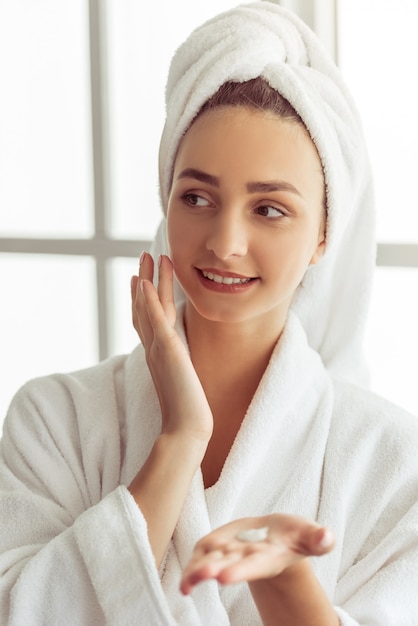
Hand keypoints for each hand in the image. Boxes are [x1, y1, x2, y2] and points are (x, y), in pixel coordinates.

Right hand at [131, 252, 212, 444]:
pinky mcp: (167, 351)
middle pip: (143, 307)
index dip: (140, 298)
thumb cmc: (188, 410)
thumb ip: (178, 366)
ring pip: (149, 307)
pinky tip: (144, 283)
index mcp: (157, 354)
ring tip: (149, 257)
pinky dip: (147, 301)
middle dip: (142, 280)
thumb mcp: (182, 380)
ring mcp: (157, 348)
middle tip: (143, 257)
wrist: (187, 428)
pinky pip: (155, 321)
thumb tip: (181, 360)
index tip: (138, 278)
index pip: (146, 320)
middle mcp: (153, 348)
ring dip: (147, 280)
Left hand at [180, 514, 334, 594]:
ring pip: (211, 563)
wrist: (277, 536)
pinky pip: (203, 557)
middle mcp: (247, 559)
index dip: (240, 570)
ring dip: (198, 572)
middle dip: (216, 570)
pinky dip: (193, 566)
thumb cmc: (295, 535)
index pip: (254, 564)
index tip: (225, 576)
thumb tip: (328, 536)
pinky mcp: (218, 547)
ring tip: (186, 584)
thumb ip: (318, 538)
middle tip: (203, 575)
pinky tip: (185, 582)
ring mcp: (230, 554)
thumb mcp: (309, 534)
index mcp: (268, 557)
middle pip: (229, 565)